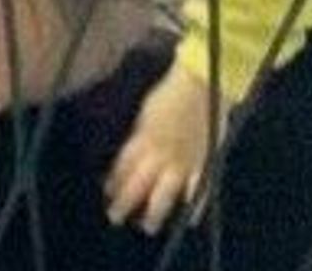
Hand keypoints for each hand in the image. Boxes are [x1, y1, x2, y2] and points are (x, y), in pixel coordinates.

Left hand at [104, 64, 228, 234]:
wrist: (200, 85)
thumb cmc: (169, 94)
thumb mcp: (145, 115)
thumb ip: (139, 138)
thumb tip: (130, 155)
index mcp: (142, 140)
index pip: (123, 168)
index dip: (114, 182)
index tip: (107, 193)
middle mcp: (159, 154)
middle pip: (138, 185)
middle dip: (125, 202)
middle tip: (114, 217)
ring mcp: (182, 160)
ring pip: (164, 193)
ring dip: (154, 212)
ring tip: (147, 227)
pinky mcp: (203, 161)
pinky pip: (198, 188)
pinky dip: (194, 205)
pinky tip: (189, 220)